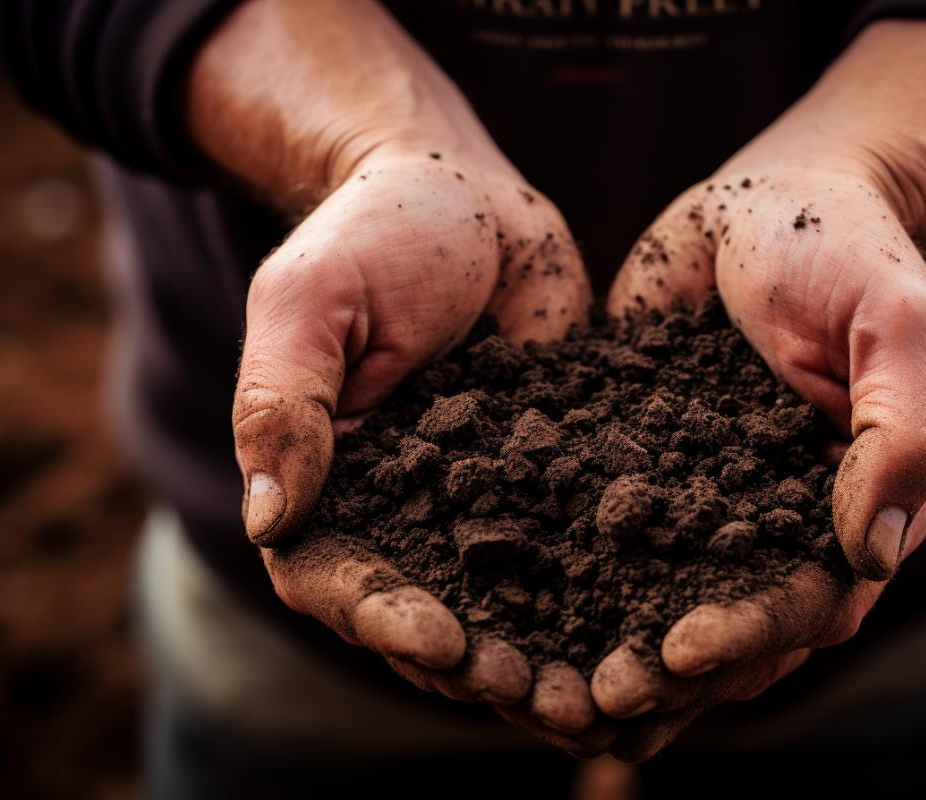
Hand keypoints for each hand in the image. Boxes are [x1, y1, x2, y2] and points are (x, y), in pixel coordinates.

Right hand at [188, 0, 610, 754]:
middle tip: (535, 692)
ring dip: (545, 650)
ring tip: (598, 693)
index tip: (443, 641)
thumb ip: (285, 405)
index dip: (383, 620)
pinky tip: (655, 621)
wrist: (465, 193)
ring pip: (507, 600)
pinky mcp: (552, 475)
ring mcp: (482, 500)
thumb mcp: (309, 303)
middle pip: (426, 612)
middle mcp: (402, 510)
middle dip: (476, 661)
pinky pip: (575, 543)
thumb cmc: (372, 234)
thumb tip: (270, 522)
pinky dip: (608, 589)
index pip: (337, 580)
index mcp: (328, 484)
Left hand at [590, 18, 925, 760]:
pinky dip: (563, 581)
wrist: (766, 196)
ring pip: (657, 600)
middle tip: (593, 702)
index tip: (680, 652)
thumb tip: (878, 556)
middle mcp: (774, 526)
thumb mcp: (898, 326)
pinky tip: (502, 612)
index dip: (749, 637)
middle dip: (664, 674)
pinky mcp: (636, 468)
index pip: (805, 604)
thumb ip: (903, 432)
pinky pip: (600, 534)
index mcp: (851, 512)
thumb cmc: (846, 250)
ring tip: (540, 692)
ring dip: (606, 649)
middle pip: (727, 629)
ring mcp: (701, 503)